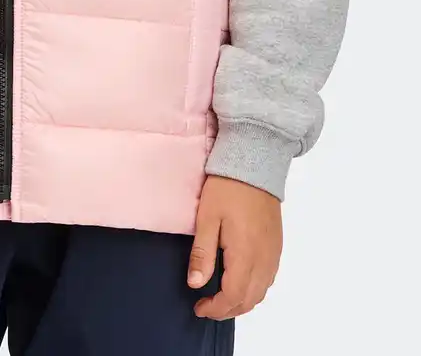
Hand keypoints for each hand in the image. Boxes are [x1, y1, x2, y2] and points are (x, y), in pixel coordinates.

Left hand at [187, 174, 281, 319]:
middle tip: (206, 306)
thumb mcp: (207, 218)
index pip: (234, 296)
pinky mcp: (277, 245)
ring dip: (242, 301)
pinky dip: (254, 289)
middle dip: (227, 309)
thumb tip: (195, 284)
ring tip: (220, 297)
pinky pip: (268, 279)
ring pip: (261, 292)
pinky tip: (240, 282)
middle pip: (250, 300)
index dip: (216, 308)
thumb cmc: (227, 188)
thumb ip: (202, 253)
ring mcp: (274, 253)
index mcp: (246, 254)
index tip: (199, 307)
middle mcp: (264, 259)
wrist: (255, 163)